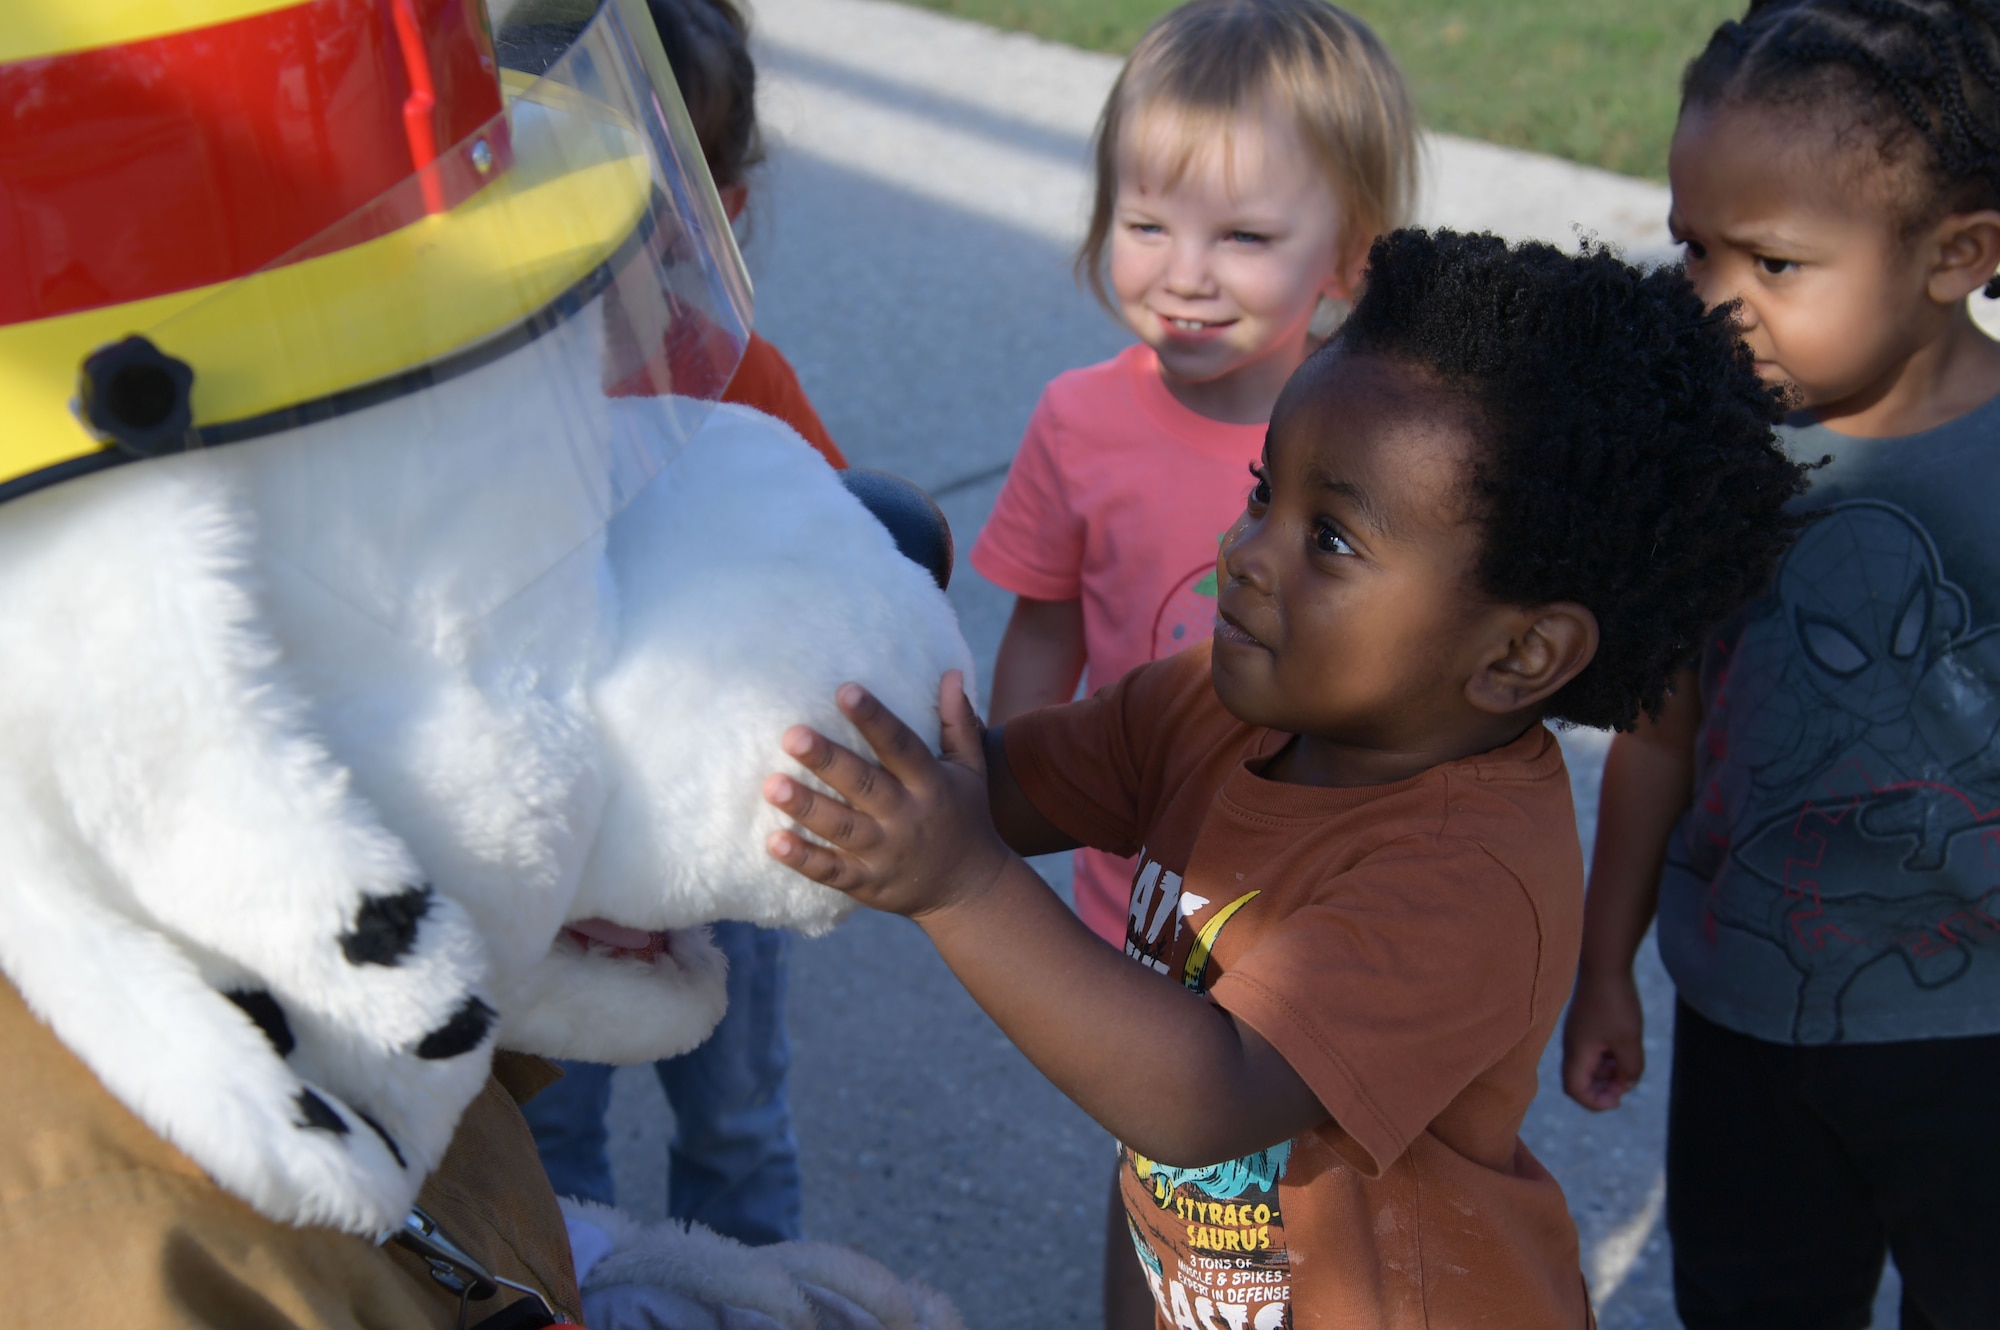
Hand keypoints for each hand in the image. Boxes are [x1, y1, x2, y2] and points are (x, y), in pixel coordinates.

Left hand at [763, 671, 1012, 918]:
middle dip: (827, 760)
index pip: (900, 746)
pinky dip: (803, 859)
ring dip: (805, 807)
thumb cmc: (965, 817)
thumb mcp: (970, 769)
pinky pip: (831, 872)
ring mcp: (884, 853)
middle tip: (791, 735)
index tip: (845, 690)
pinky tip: (774, 842)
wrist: (970, 890)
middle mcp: (906, 817)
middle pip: (863, 785)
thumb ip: (958, 723)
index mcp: (929, 784)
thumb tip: (951, 672)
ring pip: (840, 828)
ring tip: (770, 785)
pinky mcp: (867, 883)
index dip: (874, 718)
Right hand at [1561, 967, 1645, 1110]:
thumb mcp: (1629, 1040)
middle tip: (1627, 1084)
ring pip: (1590, 1067)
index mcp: (1578, 1052)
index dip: (1595, 1102)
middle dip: (1604, 1089)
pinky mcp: (1587, 1025)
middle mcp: (1573, 1046)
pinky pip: (1594, 1052)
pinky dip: (1609, 1059)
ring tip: (1629, 1067)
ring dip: (1609, 1074)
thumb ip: (1630, 1068)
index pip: (1576, 1090)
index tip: (1619, 1099)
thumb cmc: (1615, 1002)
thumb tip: (1627, 1084)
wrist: (1605, 964)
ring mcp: (1579, 1035)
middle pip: (1581, 1081)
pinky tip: (1626, 1050)